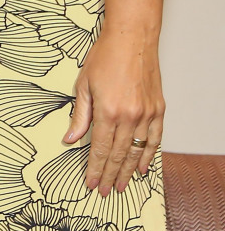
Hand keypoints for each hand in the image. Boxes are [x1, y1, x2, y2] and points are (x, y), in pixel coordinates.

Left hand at [66, 24, 163, 194]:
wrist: (132, 40)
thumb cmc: (104, 58)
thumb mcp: (83, 86)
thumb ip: (79, 116)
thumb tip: (70, 139)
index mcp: (108, 111)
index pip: (101, 149)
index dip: (95, 168)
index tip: (91, 183)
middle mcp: (130, 116)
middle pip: (119, 154)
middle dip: (110, 174)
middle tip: (104, 191)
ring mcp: (147, 114)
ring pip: (138, 150)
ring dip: (128, 170)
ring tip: (121, 185)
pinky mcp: (159, 109)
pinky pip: (155, 138)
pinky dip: (149, 155)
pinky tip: (141, 166)